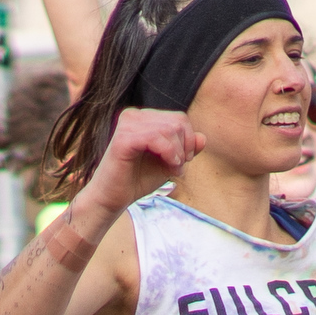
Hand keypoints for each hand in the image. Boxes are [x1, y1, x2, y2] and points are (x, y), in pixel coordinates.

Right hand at [82, 106, 198, 210]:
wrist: (113, 198)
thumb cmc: (138, 180)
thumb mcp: (169, 163)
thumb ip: (185, 150)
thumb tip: (203, 138)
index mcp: (143, 118)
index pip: (179, 118)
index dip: (189, 140)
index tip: (183, 162)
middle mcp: (133, 116)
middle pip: (177, 121)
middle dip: (185, 147)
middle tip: (179, 168)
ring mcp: (127, 125)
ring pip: (169, 129)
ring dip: (178, 153)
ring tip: (174, 170)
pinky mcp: (123, 139)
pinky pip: (156, 138)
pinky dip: (169, 153)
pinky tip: (169, 168)